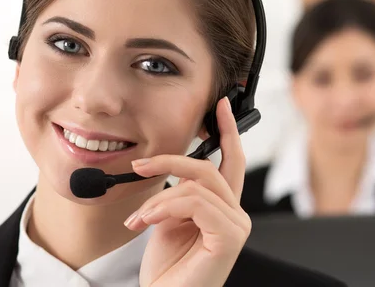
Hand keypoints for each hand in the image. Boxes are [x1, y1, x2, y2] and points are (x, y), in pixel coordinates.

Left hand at [125, 97, 250, 286]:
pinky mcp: (229, 237)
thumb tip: (166, 171)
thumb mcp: (168, 220)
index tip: (221, 105)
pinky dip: (164, 208)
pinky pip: (195, 202)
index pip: (231, 161)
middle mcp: (235, 214)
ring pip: (198, 184)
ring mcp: (236, 226)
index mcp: (222, 208)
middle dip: (171, 160)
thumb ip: (178, 194)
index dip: (228, 131)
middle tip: (140, 165)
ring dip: (159, 198)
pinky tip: (146, 223)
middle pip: (210, 167)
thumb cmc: (167, 270)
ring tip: (138, 219)